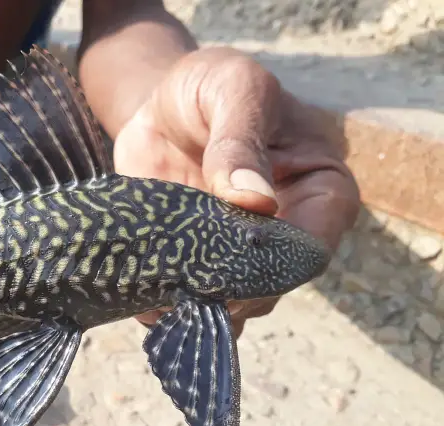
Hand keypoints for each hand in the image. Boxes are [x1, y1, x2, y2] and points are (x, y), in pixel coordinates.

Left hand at [113, 47, 359, 335]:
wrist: (163, 101)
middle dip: (230, 295)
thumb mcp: (232, 89)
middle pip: (270, 285)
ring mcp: (239, 251)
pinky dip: (166, 307)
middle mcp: (285, 230)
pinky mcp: (198, 259)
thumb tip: (256, 201)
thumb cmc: (212, 85)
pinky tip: (141, 304)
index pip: (311, 247)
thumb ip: (240, 140)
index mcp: (318, 187)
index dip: (275, 267)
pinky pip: (190, 297)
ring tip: (158, 301)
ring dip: (197, 307)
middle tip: (185, 290)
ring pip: (232, 302)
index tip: (229, 267)